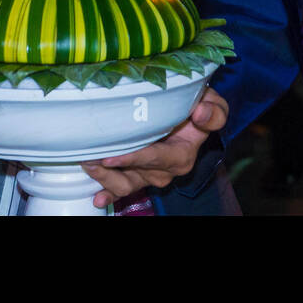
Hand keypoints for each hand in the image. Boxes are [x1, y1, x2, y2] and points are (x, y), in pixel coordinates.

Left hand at [83, 87, 227, 207]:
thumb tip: (200, 113)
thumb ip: (214, 111)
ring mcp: (149, 175)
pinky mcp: (138, 175)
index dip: (134, 158)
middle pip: (136, 174)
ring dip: (104, 177)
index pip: (156, 158)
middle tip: (89, 155)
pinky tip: (98, 197)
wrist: (192, 114)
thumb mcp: (214, 104)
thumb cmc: (199, 107)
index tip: (112, 156)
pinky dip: (109, 194)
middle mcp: (165, 170)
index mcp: (182, 155)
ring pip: (125, 184)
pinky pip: (122, 189)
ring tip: (88, 163)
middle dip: (110, 168)